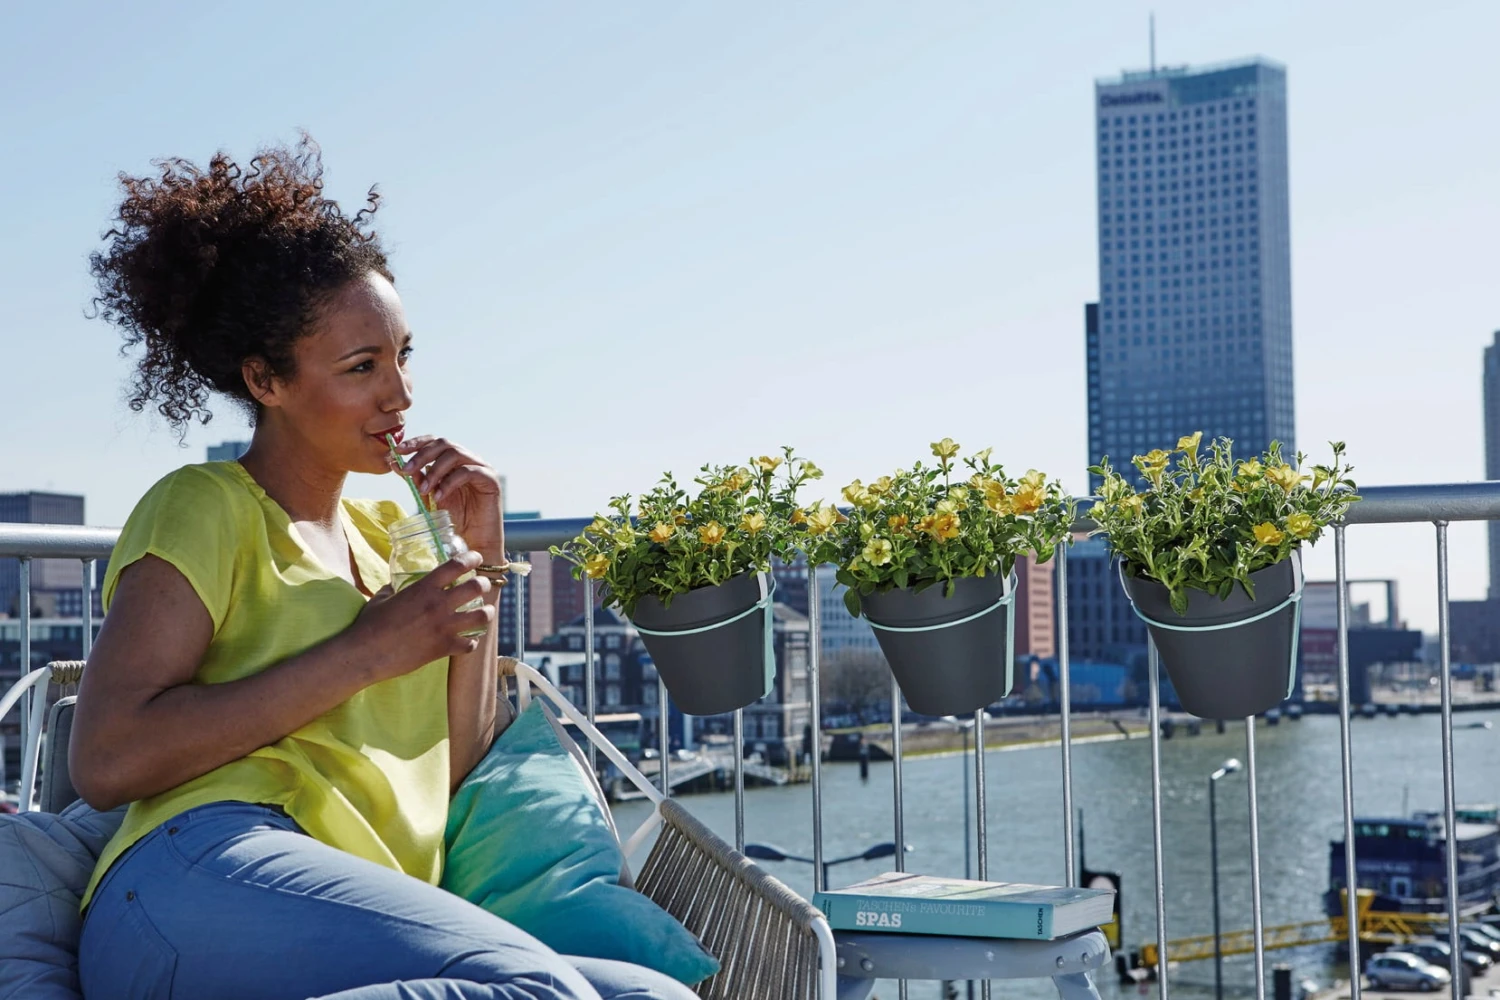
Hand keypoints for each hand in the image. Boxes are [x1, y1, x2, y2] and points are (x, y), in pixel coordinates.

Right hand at [350, 551, 493, 679]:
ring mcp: (443, 627)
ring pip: (482, 616)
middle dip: (484, 584)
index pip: (456, 565)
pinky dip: (471, 642)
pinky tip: (468, 641)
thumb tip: (397, 585)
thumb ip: (394, 588)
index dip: (472, 559)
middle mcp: (438, 605)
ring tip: (486, 612)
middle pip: (477, 587)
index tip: (477, 558)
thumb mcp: (382, 597)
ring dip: (487, 613)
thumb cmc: (370, 624)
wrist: (365, 653)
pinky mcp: (443, 648)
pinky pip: (470, 645)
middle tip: (483, 586)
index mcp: (423, 588)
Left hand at [394, 435, 504, 559]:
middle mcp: (468, 460)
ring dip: (435, 470)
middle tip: (406, 469)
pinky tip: (439, 497)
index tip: (397, 450)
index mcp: (454, 461)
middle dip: (421, 454)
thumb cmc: (454, 520)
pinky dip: (450, 482)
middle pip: (444, 444)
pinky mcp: (491, 480)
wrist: (474, 542)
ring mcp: (481, 468)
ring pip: (455, 454)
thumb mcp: (430, 496)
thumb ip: (417, 479)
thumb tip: (395, 462)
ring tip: (423, 489)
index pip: (434, 442)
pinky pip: (468, 472)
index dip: (416, 442)